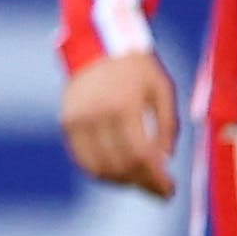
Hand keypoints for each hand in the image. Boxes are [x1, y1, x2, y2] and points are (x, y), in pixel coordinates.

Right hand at [59, 48, 179, 196]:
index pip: (140, 155)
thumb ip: (167, 126)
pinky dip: (101, 173)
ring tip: (140, 181)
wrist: (98, 44)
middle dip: (143, 185)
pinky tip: (118, 173)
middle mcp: (97, 114)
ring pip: (99, 169)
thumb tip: (163, 161)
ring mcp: (78, 120)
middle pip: (121, 166)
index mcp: (124, 105)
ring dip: (122, 182)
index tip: (169, 191)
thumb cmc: (137, 68)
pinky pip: (82, 160)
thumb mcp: (163, 90)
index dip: (156, 179)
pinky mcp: (67, 123)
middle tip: (159, 191)